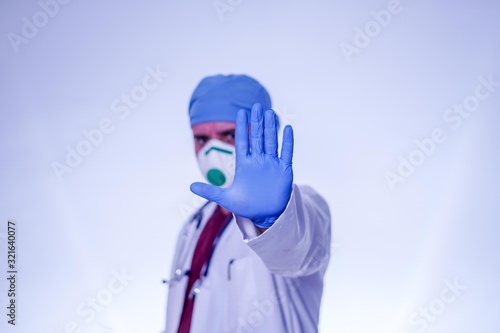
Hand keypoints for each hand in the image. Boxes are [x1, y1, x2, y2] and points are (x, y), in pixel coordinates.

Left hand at [190, 103, 293, 227]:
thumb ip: (210, 191)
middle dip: (257, 122)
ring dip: (272, 128)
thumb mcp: (226, 199)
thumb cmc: (246, 206)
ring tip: (270, 112)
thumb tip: (191, 186)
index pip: (243, 142)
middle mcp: (258, 161)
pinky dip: (287, 141)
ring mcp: (271, 164)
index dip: (242, 127)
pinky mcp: (284, 170)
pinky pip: (286, 153)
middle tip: (256, 106)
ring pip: (271, 141)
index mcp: (244, 164)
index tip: (241, 112)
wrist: (265, 216)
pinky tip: (288, 129)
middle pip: (257, 137)